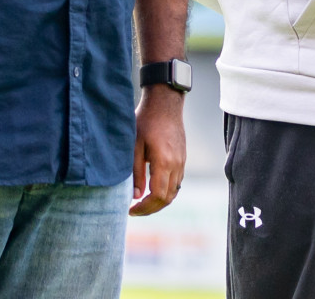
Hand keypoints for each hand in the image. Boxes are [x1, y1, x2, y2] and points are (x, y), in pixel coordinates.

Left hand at [130, 87, 185, 215]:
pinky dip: (166, 191)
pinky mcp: (183, 158)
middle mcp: (177, 164)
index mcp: (164, 162)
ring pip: (174, 191)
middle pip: (168, 198)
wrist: (165, 103)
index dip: (145, 208)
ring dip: (160, 201)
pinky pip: (177, 182)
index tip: (131, 209)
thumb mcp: (134, 146)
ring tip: (142, 202)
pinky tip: (152, 188)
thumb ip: (136, 172)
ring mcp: (182, 162)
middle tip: (135, 210)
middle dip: (151, 208)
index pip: (158, 196)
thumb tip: (136, 196)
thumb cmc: (146, 121)